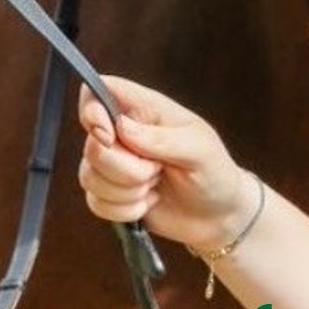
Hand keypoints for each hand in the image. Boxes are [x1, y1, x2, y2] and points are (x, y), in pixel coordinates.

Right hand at [78, 76, 257, 254]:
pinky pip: (95, 202)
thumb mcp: (199, 149)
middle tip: (157, 170)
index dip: (91, 111)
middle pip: (91, 145)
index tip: (109, 135)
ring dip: (126, 191)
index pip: (95, 92)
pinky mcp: (110, 194)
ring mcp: (112, 164)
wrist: (219, 216)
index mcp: (141, 108)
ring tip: (155, 185)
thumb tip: (121, 127)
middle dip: (125, 168)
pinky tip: (147, 204)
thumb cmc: (214, 171)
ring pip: (89, 176)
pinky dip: (123, 210)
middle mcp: (119, 133)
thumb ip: (161, 138)